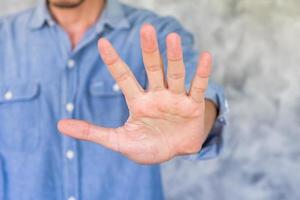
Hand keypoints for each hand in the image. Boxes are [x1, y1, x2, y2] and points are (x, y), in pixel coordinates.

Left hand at [58, 24, 212, 163]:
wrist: (173, 153)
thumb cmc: (147, 146)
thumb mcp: (118, 141)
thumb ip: (92, 132)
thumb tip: (60, 124)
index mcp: (138, 102)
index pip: (124, 77)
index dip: (114, 61)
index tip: (101, 42)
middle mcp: (157, 95)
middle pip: (153, 69)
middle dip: (150, 50)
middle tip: (146, 29)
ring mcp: (176, 98)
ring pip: (175, 73)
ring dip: (174, 57)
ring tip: (172, 37)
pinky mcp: (193, 106)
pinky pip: (198, 87)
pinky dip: (202, 73)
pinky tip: (206, 56)